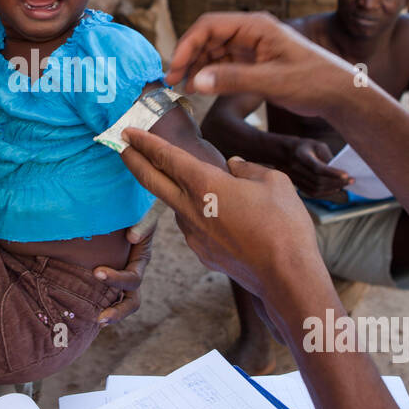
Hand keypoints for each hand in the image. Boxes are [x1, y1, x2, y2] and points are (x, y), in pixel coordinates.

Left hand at [93, 205, 159, 326]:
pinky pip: (104, 292)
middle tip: (100, 319)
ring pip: (120, 302)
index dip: (116, 279)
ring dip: (111, 314)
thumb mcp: (144, 210)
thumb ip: (142, 222)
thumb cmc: (133, 204)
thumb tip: (132, 237)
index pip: (132, 278)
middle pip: (131, 300)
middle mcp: (132, 270)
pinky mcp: (108, 272)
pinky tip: (79, 309)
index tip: (97, 272)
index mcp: (140, 257)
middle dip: (118, 311)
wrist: (121, 202)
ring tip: (96, 323)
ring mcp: (121, 274)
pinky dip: (96, 301)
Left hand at [120, 127, 325, 305]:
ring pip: (179, 206)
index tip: (128, 132)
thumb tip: (236, 166)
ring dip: (180, 193)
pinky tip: (222, 218)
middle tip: (122, 147)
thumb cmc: (283, 225)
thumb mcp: (273, 182)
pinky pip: (195, 227)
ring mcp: (193, 234)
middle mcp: (190, 208)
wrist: (286, 276)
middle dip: (134, 161)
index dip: (145, 142)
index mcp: (205, 183)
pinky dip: (201, 217)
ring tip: (205, 187)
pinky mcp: (202, 253)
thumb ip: (248, 169)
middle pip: (151, 181)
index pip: (166, 157)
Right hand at [164, 12, 363, 121]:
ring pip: (213, 50)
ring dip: (196, 66)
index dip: (187, 44)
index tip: (175, 68)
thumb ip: (233, 80)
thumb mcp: (272, 81)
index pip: (209, 25)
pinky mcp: (254, 62)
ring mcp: (252, 46)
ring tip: (183, 87)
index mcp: (256, 26)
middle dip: (188, 56)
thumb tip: (196, 81)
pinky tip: (201, 88)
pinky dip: (210, 74)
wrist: (340, 93)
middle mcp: (251, 32)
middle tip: (172, 81)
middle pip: (208, 36)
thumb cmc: (314, 81)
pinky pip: (224, 63)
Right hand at [286, 138, 351, 198]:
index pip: (317, 167)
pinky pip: (314, 193)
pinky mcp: (298, 186)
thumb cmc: (306, 147)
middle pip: (319, 180)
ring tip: (346, 184)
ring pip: (317, 188)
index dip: (332, 172)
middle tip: (351, 180)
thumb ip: (328, 156)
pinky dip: (327, 192)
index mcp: (301, 155)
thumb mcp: (317, 145)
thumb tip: (340, 171)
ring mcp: (296, 179)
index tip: (346, 174)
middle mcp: (296, 169)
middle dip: (337, 181)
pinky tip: (336, 188)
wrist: (285, 153)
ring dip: (334, 187)